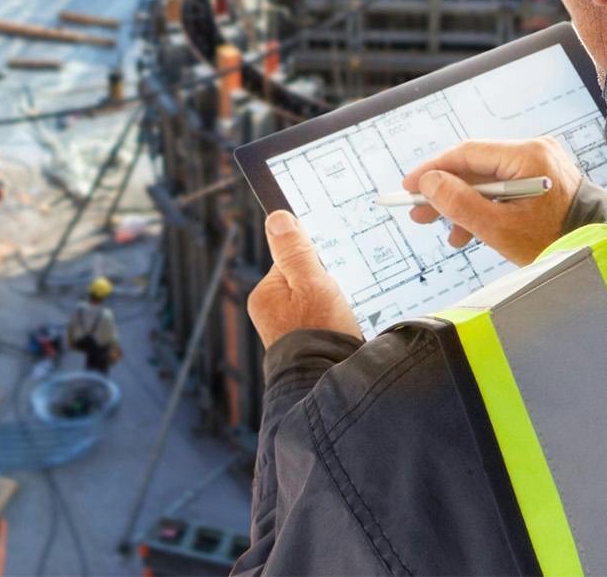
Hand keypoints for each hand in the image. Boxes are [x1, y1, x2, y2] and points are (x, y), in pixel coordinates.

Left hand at [247, 211, 361, 347]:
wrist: (328, 388)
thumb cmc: (318, 334)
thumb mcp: (312, 283)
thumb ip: (295, 251)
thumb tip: (276, 218)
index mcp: (265, 295)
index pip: (291, 261)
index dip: (315, 264)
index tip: (329, 273)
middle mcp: (270, 314)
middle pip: (305, 281)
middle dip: (326, 287)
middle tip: (337, 301)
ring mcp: (285, 333)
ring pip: (315, 302)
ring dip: (332, 306)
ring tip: (340, 320)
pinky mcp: (302, 347)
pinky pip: (320, 322)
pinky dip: (334, 323)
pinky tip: (342, 332)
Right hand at [402, 138, 585, 265]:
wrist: (598, 251)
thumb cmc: (556, 242)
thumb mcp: (499, 229)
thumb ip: (459, 203)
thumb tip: (428, 183)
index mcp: (528, 156)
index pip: (468, 153)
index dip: (433, 170)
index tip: (409, 187)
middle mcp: (535, 151)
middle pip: (476, 166)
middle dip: (446, 192)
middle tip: (419, 213)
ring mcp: (541, 163)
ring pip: (488, 179)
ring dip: (465, 204)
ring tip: (446, 232)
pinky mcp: (544, 178)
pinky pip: (504, 187)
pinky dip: (486, 206)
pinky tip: (470, 230)